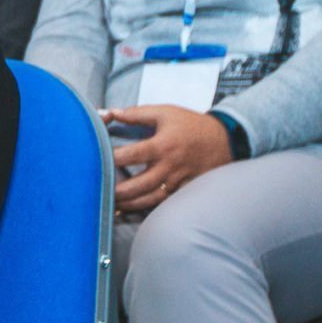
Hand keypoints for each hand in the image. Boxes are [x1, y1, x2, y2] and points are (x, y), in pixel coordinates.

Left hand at [107, 105, 232, 213]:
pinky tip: (130, 210)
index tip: (95, 159)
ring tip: (111, 204)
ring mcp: (178, 181)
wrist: (225, 140)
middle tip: (98, 191)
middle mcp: (170, 167)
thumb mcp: (164, 112)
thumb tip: (109, 112)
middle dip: (118, 190)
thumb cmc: (191, 124)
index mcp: (163, 145)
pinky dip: (146, 208)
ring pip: (150, 199)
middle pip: (140, 184)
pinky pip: (163, 203)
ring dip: (129, 204)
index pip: (132, 155)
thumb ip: (136, 114)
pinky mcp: (184, 190)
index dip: (112, 158)